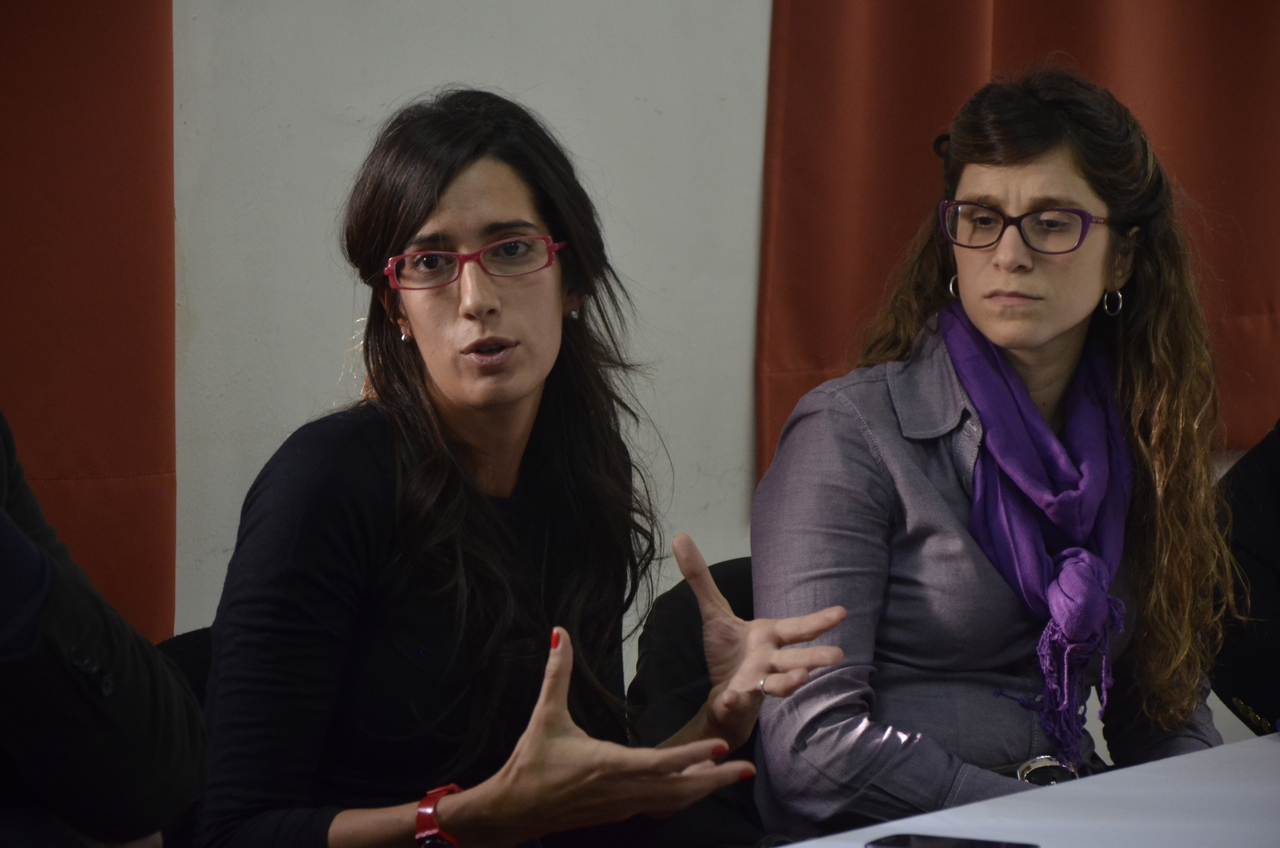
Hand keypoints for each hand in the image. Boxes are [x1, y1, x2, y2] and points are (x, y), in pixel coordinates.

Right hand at [437, 627, 753, 846]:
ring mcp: (622, 806)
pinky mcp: (618, 812)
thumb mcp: (545, 716)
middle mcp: (622, 790)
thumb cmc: (530, 763)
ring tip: (734, 774)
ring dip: (704, 789)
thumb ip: (558, 673)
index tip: (720, 745)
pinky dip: (683, 797)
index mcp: (609, 764)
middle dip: (716, 779)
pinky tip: (698, 786)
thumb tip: (561, 633)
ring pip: (673, 801)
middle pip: (679, 790)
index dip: (692, 756)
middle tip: (748, 768)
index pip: (661, 762)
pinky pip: (659, 805)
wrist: (512, 810)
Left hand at [673, 533, 844, 752]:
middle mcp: (770, 661)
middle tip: (837, 655)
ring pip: (777, 684)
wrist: (722, 696)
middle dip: (815, 657)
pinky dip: (732, 702)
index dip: (819, 621)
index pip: (797, 628)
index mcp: (769, 637)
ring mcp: (757, 683)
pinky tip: (727, 700)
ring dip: (788, 683)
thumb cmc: (728, 652)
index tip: (842, 612)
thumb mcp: (713, 612)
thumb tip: (680, 537)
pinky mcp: (738, 701)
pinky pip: (736, 702)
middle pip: (796, 659)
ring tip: (801, 679)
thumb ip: (700, 579)